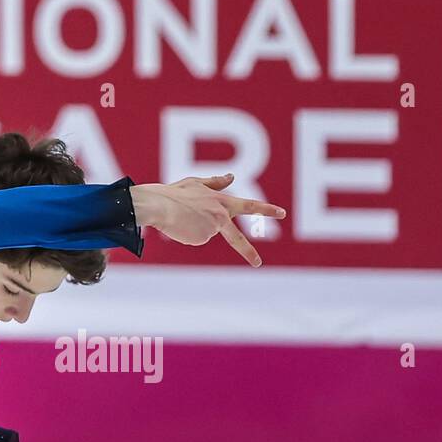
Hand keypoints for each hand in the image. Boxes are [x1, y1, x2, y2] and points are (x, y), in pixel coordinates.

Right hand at [128, 174, 284, 266]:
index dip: (266, 209)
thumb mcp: (196, 183)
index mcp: (222, 201)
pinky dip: (188, 235)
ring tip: (182, 219)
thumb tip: (231, 177)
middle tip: (258, 263)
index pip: (249, 205)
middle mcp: (220, 216)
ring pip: (206, 234)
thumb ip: (215, 183)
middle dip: (249, 252)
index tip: (282, 213)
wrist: (159, 205)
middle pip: (237, 238)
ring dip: (194, 229)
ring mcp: (211, 229)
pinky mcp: (200, 239)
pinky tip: (180, 227)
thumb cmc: (174, 193)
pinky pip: (196, 240)